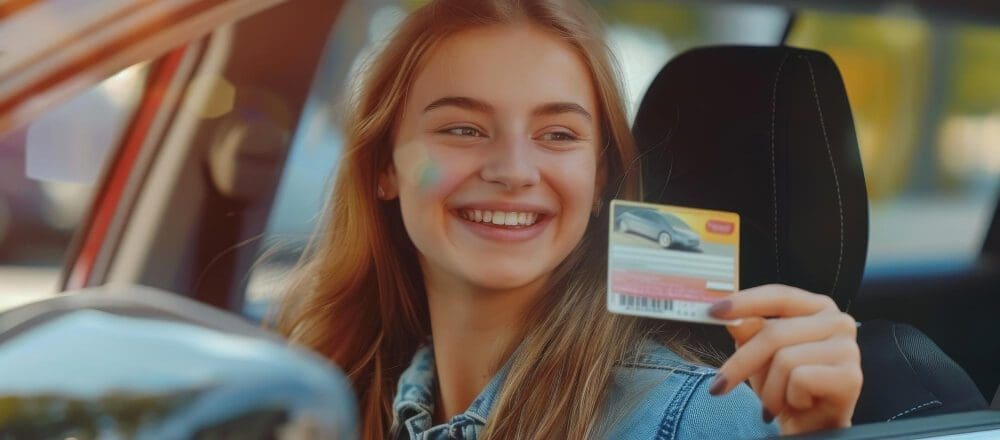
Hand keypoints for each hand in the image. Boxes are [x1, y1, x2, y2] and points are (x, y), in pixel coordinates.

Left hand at [706, 284, 862, 434]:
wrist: (810, 426)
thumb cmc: (786, 386)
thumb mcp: (759, 355)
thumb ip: (748, 332)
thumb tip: (733, 319)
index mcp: (817, 307)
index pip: (778, 295)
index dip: (745, 302)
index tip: (713, 311)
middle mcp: (838, 322)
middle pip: (774, 334)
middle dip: (741, 365)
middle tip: (719, 386)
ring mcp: (849, 348)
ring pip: (784, 360)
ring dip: (770, 390)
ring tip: (776, 402)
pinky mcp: (851, 376)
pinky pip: (799, 380)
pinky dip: (789, 398)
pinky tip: (799, 404)